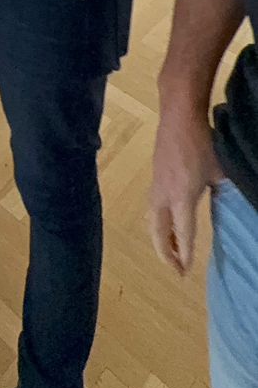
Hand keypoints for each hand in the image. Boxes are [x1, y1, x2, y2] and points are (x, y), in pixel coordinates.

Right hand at [150, 107, 223, 274]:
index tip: (185, 272)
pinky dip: (159, 222)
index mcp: (181, 195)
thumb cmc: (202, 143)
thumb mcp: (219, 171)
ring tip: (171, 252)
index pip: (182, 232)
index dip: (184, 254)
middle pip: (158, 231)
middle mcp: (164, 194)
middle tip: (176, 269)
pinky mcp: (155, 175)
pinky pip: (153, 207)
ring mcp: (157, 184)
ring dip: (161, 238)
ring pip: (153, 219)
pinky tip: (168, 224)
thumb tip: (234, 206)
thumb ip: (223, 192)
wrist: (179, 115)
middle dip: (165, 253)